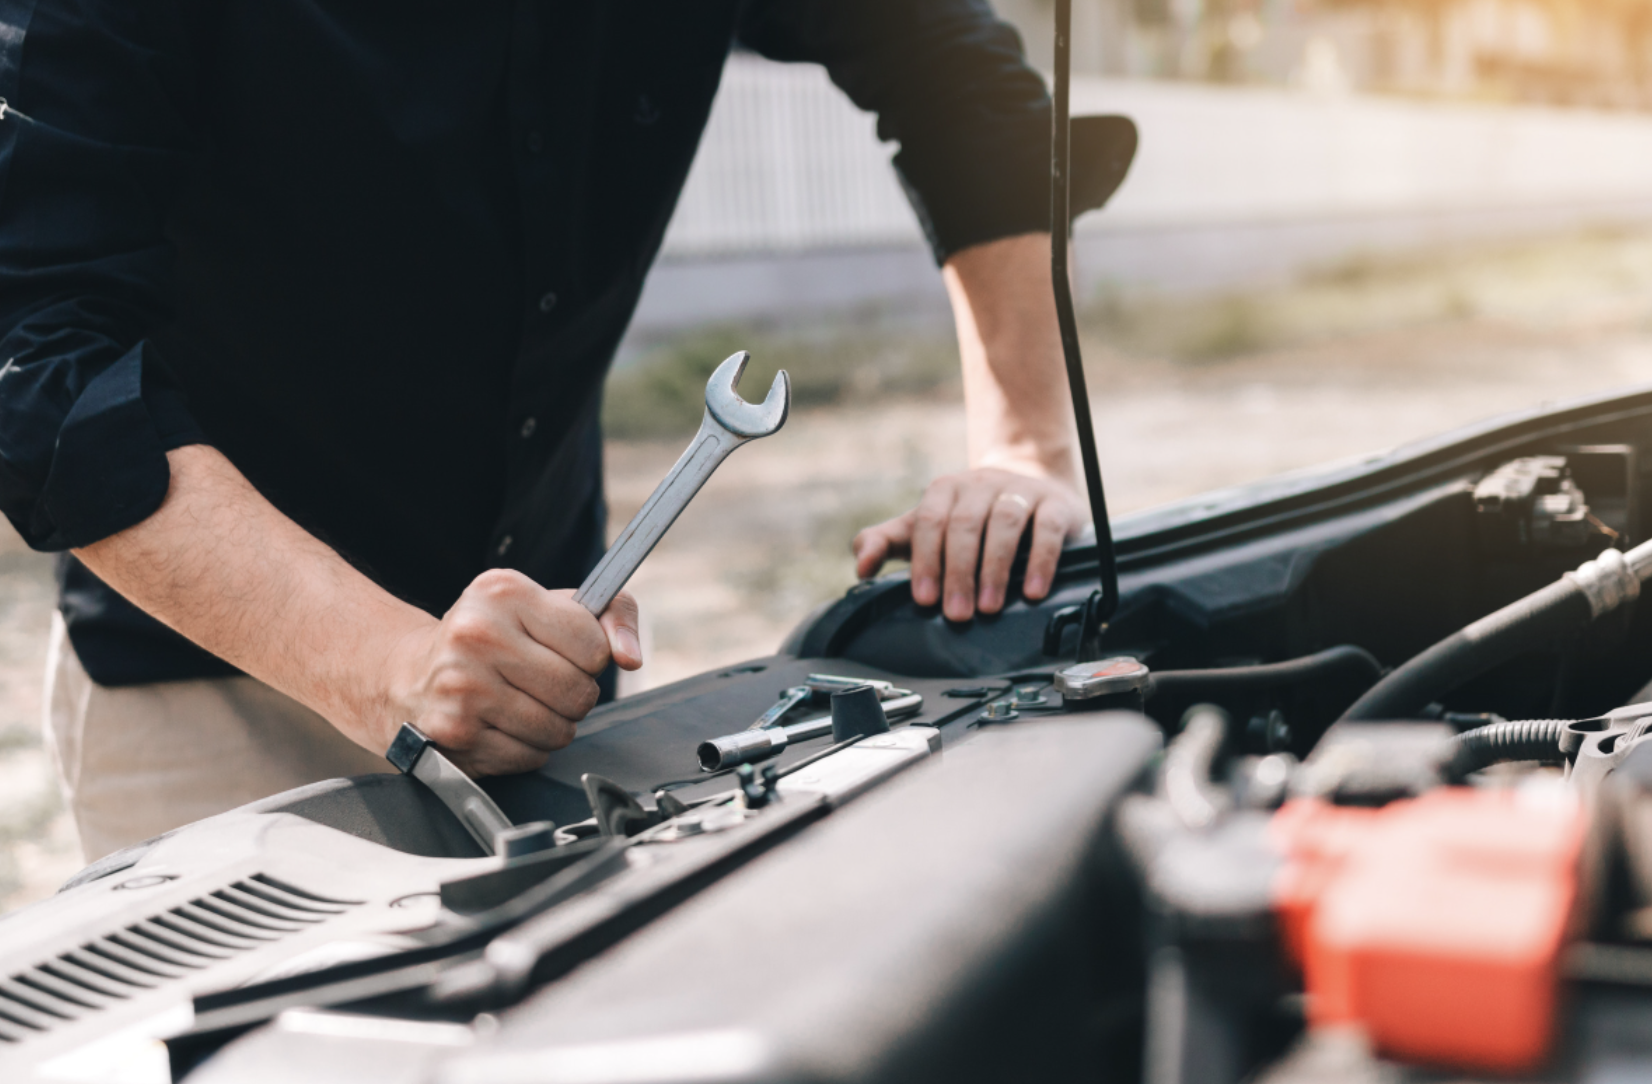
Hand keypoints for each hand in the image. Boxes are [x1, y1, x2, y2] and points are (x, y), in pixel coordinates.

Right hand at [380, 569, 642, 774]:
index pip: (593, 645)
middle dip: (575, 695)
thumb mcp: (546, 606)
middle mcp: (477, 636)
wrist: (408, 675)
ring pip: (558, 730)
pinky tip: (500, 724)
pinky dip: (526, 748)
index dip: (591, 656)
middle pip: (579, 692)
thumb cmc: (491, 638)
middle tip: (547, 683)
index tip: (569, 652)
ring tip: (523, 703)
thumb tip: (631, 655)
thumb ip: (609, 614)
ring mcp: (463, 687)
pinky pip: (529, 757)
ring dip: (553, 725)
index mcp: (503, 593)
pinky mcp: (455, 734)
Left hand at [852, 468, 1083, 621]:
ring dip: (994, 568)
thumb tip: (860, 567)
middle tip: (957, 613)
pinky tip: (1033, 591)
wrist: (1029, 489)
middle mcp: (980, 484)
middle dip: (958, 572)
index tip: (924, 600)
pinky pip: (1047, 528)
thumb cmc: (968, 520)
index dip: (926, 561)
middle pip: (965, 525)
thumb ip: (886, 542)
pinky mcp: (1054, 504)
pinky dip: (1040, 560)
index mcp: (944, 490)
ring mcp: (1019, 491)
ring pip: (1004, 523)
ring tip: (989, 608)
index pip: (929, 522)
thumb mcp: (923, 528)